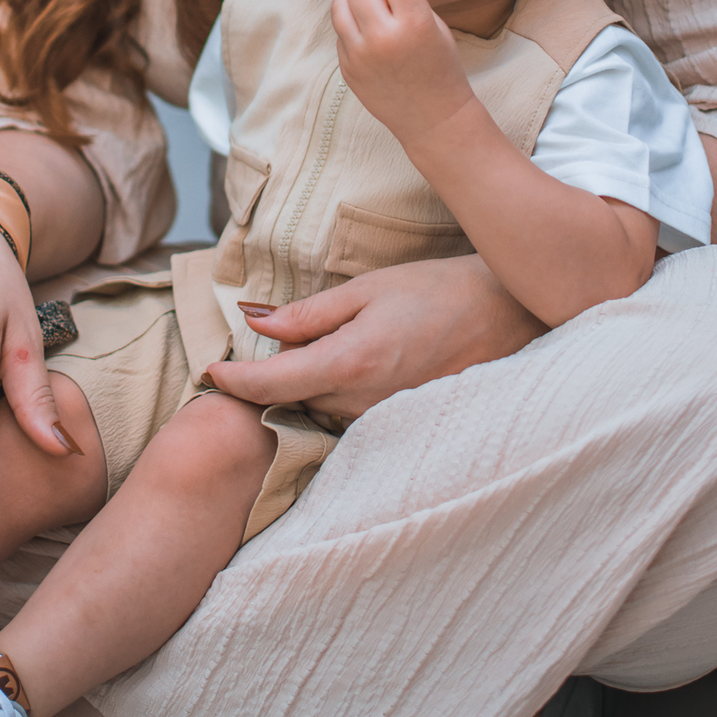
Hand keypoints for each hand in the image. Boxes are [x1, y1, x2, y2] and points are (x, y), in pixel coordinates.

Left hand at [206, 254, 545, 420]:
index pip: (270, 386)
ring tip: (329, 344)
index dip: (232, 381)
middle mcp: (363, 403)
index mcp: (349, 364)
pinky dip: (337, 394)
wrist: (506, 316)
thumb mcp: (366, 290)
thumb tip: (255, 322)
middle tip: (273, 341)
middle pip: (291, 401)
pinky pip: (350, 416)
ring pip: (319, 410)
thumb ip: (308, 314)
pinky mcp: (399, 426)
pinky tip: (353, 364)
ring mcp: (383, 421)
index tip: (210, 372)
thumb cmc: (437, 291)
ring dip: (307, 384)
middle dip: (272, 376)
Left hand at [332, 0, 471, 143]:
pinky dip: (350, 22)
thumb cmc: (440, 66)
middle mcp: (383, 38)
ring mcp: (361, 55)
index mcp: (414, 23)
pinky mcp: (347, 68)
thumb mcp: (434, 25)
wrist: (432, 117)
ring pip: (340, 4)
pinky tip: (367, 29)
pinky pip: (340, 31)